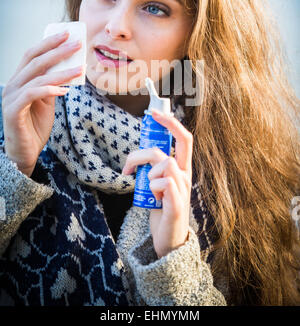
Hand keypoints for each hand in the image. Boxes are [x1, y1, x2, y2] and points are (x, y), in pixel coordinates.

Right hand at [2, 31, 82, 176]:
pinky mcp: (12, 112)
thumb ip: (53, 84)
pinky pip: (31, 96)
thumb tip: (70, 67)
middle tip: (77, 44)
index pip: (32, 54)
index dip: (49, 43)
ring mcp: (11, 98)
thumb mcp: (48, 101)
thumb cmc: (35, 125)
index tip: (67, 34)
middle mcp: (13, 85)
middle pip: (35, 61)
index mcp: (20, 80)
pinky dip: (49, 90)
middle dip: (57, 51)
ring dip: (60, 71)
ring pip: (36, 77)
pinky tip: (65, 90)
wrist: (26, 152)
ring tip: (79, 68)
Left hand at [122, 108, 192, 258]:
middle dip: (151, 144)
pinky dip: (153, 188)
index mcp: (182, 167)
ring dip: (148, 173)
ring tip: (147, 188)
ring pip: (165, 163)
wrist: (168, 239)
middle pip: (176, 144)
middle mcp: (186, 175)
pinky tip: (153, 199)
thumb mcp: (157, 182)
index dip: (171, 122)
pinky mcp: (178, 204)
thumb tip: (138, 153)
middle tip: (131, 164)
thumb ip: (153, 167)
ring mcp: (184, 189)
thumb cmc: (160, 208)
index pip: (184, 137)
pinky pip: (164, 184)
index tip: (154, 113)